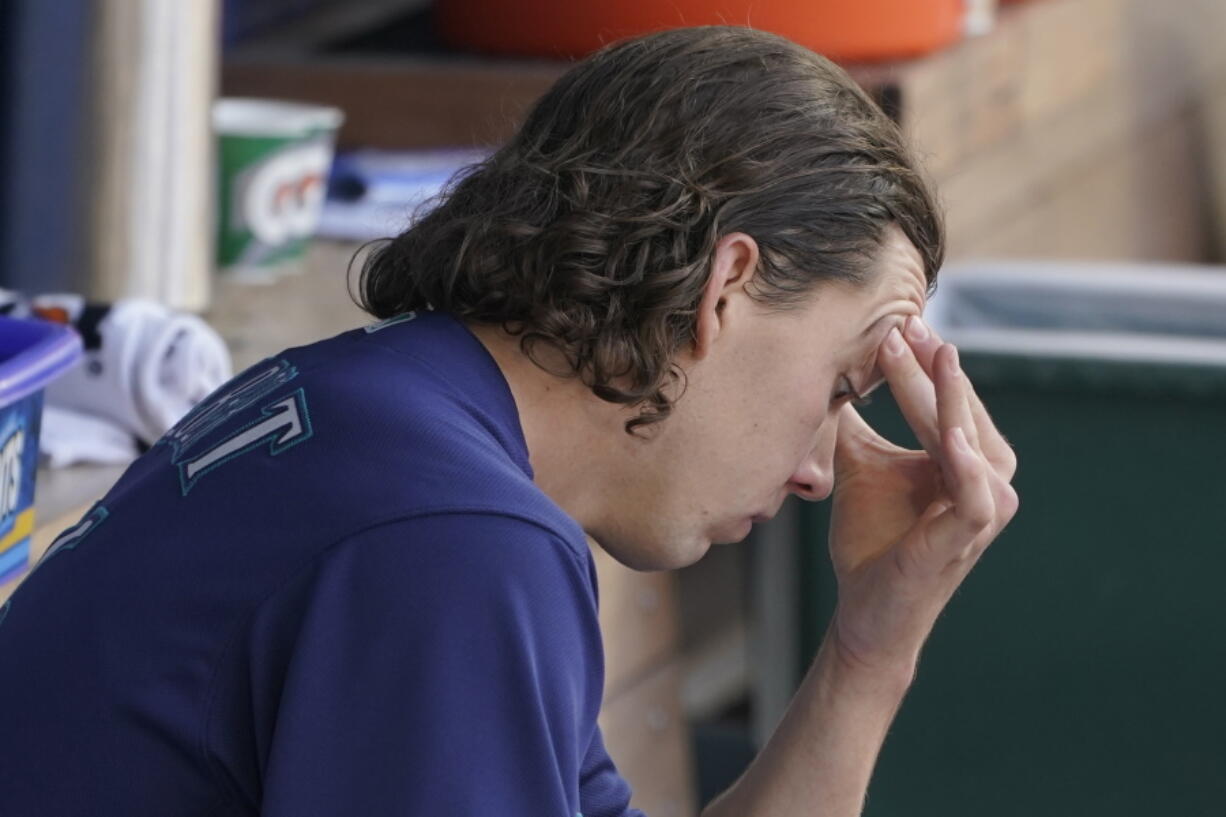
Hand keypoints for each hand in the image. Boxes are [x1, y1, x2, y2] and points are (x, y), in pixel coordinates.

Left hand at [826, 317, 1018, 679]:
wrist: (866, 605)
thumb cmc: (872, 536)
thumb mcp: (860, 465)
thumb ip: (858, 421)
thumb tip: (832, 369)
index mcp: (968, 459)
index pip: (948, 399)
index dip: (924, 362)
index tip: (898, 323)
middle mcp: (988, 478)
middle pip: (959, 411)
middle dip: (931, 366)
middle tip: (904, 326)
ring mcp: (985, 509)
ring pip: (967, 440)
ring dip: (946, 397)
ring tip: (931, 353)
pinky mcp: (969, 537)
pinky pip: (977, 495)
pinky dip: (966, 464)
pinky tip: (951, 435)